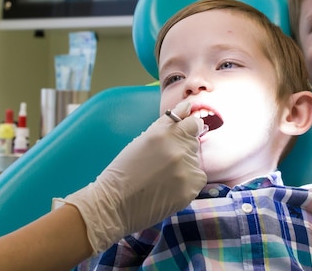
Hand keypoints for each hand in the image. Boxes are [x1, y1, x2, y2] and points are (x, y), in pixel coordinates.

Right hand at [54, 101, 206, 253]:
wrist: (114, 206)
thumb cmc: (124, 171)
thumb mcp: (143, 140)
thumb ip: (167, 123)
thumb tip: (187, 107)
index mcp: (164, 134)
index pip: (193, 123)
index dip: (189, 129)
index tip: (184, 134)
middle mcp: (178, 149)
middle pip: (194, 142)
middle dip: (183, 149)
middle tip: (164, 163)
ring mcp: (187, 170)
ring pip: (195, 162)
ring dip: (185, 166)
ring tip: (163, 177)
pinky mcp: (191, 189)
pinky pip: (198, 179)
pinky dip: (188, 182)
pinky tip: (170, 187)